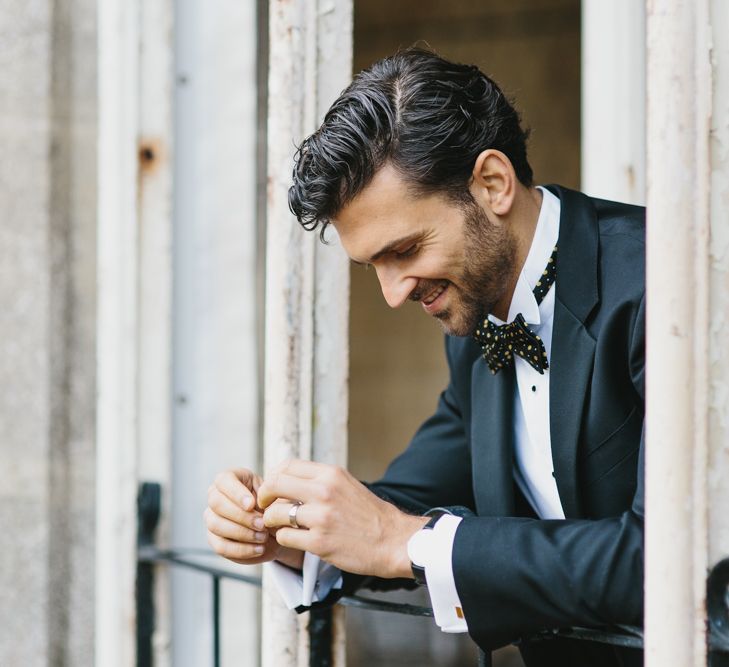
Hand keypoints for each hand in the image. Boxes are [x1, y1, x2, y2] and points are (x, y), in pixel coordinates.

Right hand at [205, 468, 303, 568]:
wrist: (275, 524)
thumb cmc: (272, 502)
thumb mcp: (273, 493)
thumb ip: (266, 495)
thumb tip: (258, 506)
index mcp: (229, 478)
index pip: (223, 480)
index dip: (236, 493)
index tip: (252, 504)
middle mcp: (215, 496)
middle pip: (217, 504)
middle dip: (241, 516)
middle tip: (262, 524)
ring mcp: (211, 518)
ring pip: (216, 525)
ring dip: (242, 533)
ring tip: (263, 537)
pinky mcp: (214, 539)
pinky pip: (221, 547)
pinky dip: (241, 550)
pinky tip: (259, 549)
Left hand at [257, 459, 427, 577]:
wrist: (393, 540)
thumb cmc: (368, 514)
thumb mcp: (346, 484)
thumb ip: (320, 479)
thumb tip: (288, 477)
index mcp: (331, 474)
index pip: (286, 465)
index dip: (273, 477)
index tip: (272, 489)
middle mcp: (324, 491)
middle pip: (275, 484)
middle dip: (264, 496)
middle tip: (266, 507)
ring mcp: (321, 517)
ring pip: (275, 513)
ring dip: (273, 521)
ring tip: (281, 526)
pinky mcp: (320, 542)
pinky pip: (285, 537)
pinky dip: (284, 538)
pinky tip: (294, 539)